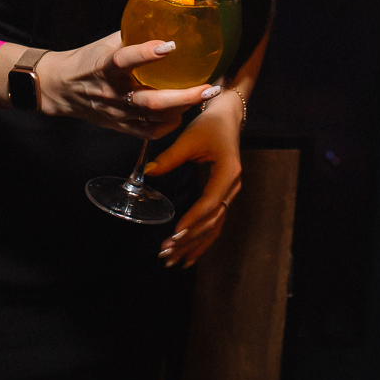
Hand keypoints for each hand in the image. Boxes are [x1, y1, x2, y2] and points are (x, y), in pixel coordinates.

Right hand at [32, 30, 217, 137]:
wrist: (60, 90)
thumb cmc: (86, 61)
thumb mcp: (105, 43)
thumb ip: (133, 34)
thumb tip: (165, 17)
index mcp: (104, 67)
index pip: (125, 60)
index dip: (146, 53)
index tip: (170, 45)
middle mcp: (112, 93)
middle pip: (150, 101)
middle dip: (183, 96)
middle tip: (209, 86)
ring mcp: (116, 114)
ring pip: (154, 118)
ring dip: (183, 108)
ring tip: (205, 95)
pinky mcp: (120, 127)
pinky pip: (149, 132)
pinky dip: (169, 124)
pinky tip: (183, 113)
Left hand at [145, 92, 243, 266]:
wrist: (227, 118)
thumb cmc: (209, 125)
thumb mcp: (189, 138)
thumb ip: (169, 158)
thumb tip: (148, 173)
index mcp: (227, 173)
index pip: (209, 203)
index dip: (192, 220)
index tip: (175, 234)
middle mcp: (232, 188)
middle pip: (211, 222)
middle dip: (189, 240)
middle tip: (166, 253)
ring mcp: (229, 195)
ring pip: (213, 227)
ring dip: (193, 245)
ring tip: (172, 261)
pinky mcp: (222, 198)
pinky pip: (213, 225)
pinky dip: (201, 242)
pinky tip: (187, 257)